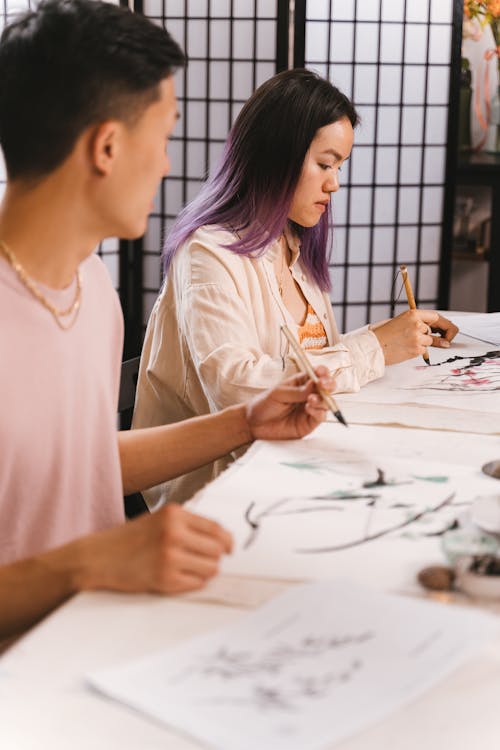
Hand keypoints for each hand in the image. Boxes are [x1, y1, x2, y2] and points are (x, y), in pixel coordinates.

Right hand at [78, 504, 232, 593]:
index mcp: (174, 514)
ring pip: (211, 568)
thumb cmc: (129, 539)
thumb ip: (187, 525)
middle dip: (214, 558)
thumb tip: (222, 539)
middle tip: (202, 560)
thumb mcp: (159, 519)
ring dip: (205, 571)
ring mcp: (169, 556)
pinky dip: (191, 583)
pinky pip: (195, 584)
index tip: (229, 548)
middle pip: (217, 550)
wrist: (97, 557)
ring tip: (188, 568)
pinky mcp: (164, 578)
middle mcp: (173, 533)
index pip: (216, 528)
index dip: (227, 541)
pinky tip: (177, 577)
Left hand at [245, 366, 333, 440]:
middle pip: (327, 387)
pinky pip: (320, 416)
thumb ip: (296, 391)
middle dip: (329, 384)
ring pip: (326, 402)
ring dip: (322, 399)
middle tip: (323, 384)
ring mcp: (310, 408)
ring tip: (311, 399)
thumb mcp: (278, 393)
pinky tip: (309, 409)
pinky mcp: (309, 423)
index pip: (316, 374)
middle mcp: (308, 394)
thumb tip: (313, 385)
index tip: (321, 373)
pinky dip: (318, 412)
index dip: (322, 372)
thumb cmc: (264, 405)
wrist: (254, 424)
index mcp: (300, 382)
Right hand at [371, 310, 458, 364]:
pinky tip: (406, 349)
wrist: (373, 347)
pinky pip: (424, 350)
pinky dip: (418, 351)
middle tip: (444, 341)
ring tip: (409, 343)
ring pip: (430, 341)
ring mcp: (417, 337)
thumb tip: (434, 331)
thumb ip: (417, 323)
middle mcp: (417, 324)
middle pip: (436, 329)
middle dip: (441, 336)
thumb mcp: (400, 322)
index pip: (435, 316)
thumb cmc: (383, 335)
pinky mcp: (416, 349)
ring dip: (425, 343)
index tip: (447, 329)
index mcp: (412, 314)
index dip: (443, 323)